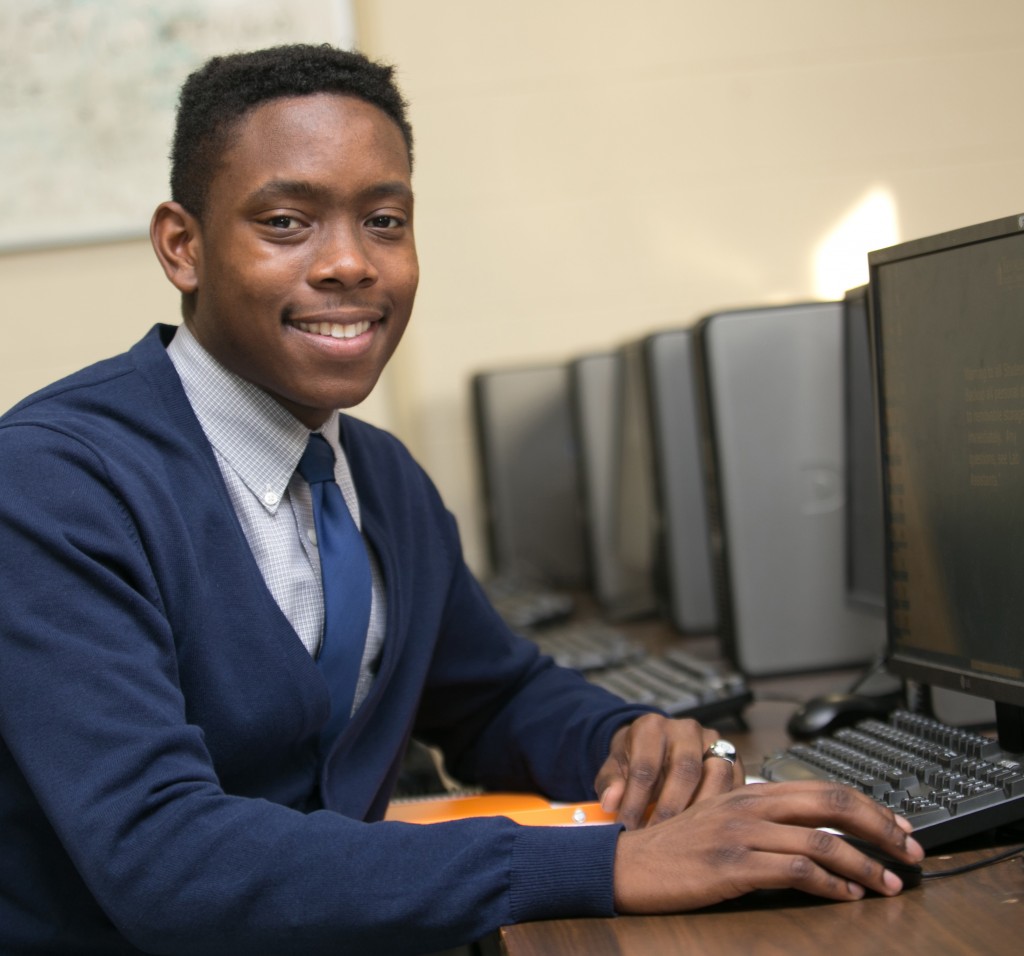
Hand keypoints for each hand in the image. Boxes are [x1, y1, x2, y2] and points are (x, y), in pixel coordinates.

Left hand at [595, 713, 743, 828]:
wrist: (655, 748)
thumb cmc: (633, 762)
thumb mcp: (614, 768)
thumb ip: (610, 784)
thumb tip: (611, 802)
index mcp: (651, 727)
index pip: (645, 767)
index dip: (636, 802)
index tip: (628, 828)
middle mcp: (685, 729)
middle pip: (685, 770)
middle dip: (671, 810)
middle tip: (659, 840)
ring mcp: (713, 741)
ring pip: (717, 775)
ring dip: (702, 812)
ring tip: (686, 840)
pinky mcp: (733, 758)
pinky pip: (736, 784)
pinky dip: (723, 810)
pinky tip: (708, 833)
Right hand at [612, 780, 924, 911]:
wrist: (626, 862)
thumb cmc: (672, 845)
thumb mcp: (718, 817)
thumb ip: (758, 814)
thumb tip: (806, 827)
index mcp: (751, 790)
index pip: (824, 788)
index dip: (870, 807)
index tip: (898, 827)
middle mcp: (751, 804)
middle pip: (833, 804)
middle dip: (882, 829)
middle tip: (911, 852)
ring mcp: (742, 834)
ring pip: (822, 842)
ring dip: (866, 866)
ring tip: (888, 884)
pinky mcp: (733, 866)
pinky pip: (795, 871)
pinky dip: (830, 886)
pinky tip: (846, 897)